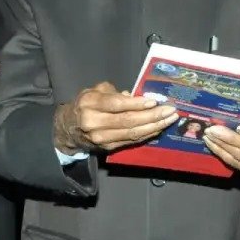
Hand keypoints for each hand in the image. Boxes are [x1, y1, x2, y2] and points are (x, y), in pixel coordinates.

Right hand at [53, 83, 177, 152]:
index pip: (116, 105)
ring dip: (154, 127)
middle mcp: (94, 122)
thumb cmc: (86, 104)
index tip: (153, 101)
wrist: (69, 128)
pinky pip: (132, 141)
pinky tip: (159, 128)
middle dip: (152, 116)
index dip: (136, 104)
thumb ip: (114, 92)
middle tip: (170, 111)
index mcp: (90, 104)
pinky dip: (147, 134)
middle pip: (128, 121)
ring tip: (170, 119)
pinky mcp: (108, 148)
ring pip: (132, 133)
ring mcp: (102, 138)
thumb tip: (135, 97)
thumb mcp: (95, 91)